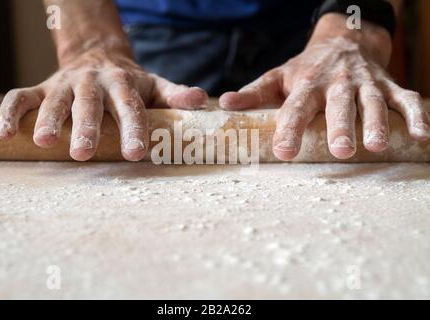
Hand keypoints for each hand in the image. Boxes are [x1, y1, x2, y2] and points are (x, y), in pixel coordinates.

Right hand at [0, 48, 207, 160]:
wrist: (98, 57)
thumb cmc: (130, 83)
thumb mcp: (155, 86)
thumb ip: (176, 95)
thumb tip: (202, 101)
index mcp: (124, 85)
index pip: (130, 108)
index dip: (134, 130)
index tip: (135, 153)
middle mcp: (93, 83)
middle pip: (89, 106)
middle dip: (85, 128)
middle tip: (82, 154)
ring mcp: (66, 85)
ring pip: (54, 101)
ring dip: (47, 120)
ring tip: (43, 142)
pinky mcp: (43, 87)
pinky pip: (21, 97)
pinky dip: (11, 112)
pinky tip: (6, 133)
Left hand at [220, 14, 428, 159]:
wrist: (343, 42)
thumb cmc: (306, 69)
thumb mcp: (278, 77)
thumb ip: (254, 93)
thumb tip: (224, 104)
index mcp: (307, 85)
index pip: (295, 109)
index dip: (289, 129)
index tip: (285, 151)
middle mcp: (336, 83)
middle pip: (338, 105)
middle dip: (341, 126)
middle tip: (341, 150)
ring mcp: (365, 83)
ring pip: (372, 102)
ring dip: (377, 122)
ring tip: (378, 146)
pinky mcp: (387, 85)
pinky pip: (405, 99)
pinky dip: (416, 115)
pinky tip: (423, 136)